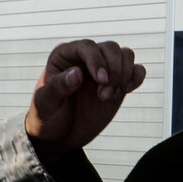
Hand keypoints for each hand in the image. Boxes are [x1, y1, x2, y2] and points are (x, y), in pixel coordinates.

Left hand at [25, 40, 143, 154]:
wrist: (60, 134)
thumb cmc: (48, 116)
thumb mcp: (46, 104)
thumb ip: (58, 87)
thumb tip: (77, 73)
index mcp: (65, 56)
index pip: (87, 46)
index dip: (97, 60)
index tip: (101, 80)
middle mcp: (86, 57)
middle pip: (110, 48)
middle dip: (113, 71)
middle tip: (104, 96)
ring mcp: (104, 68)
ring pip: (125, 55)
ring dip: (124, 75)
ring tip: (110, 97)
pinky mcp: (118, 81)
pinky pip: (136, 70)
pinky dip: (136, 78)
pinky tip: (126, 91)